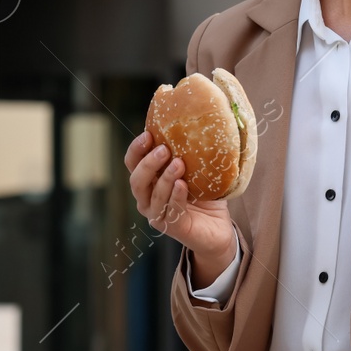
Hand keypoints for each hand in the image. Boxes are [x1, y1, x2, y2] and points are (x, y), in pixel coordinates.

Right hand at [123, 129, 236, 280]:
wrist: (218, 227)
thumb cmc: (204, 195)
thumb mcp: (196, 170)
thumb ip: (189, 153)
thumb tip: (196, 122)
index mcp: (148, 181)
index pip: (132, 163)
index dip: (136, 149)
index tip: (149, 134)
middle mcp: (147, 198)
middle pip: (136, 180)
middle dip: (148, 163)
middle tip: (164, 149)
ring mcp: (156, 215)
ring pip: (152, 196)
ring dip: (164, 178)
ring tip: (179, 164)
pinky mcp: (170, 227)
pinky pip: (169, 210)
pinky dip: (175, 196)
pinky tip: (183, 185)